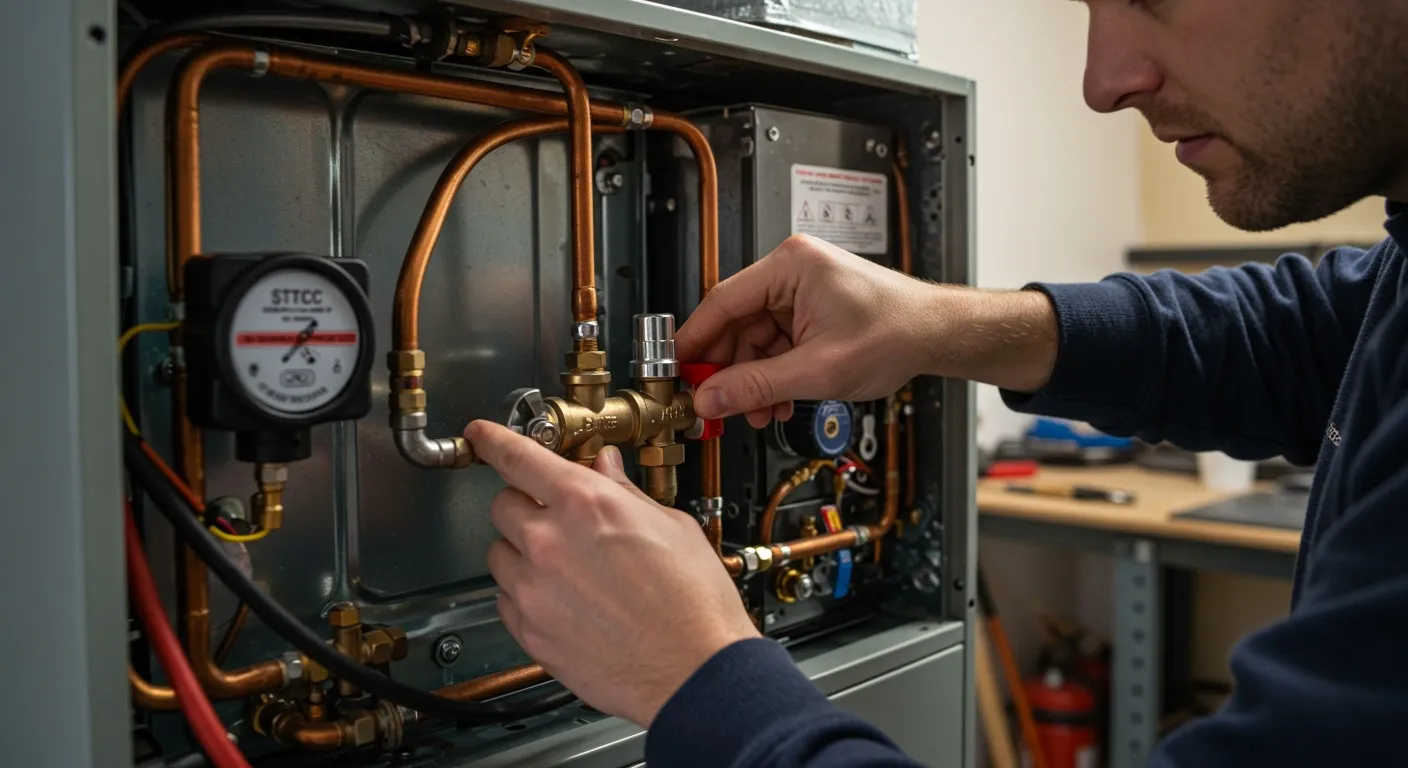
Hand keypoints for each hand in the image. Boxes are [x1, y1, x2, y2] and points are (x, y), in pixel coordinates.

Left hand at [466, 421, 760, 727]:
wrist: (696, 672)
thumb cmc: (694, 604)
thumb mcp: (672, 526)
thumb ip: (625, 492)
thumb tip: (606, 469)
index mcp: (587, 503)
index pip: (518, 456)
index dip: (492, 440)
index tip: (481, 436)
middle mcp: (550, 542)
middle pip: (501, 504)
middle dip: (524, 503)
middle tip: (555, 516)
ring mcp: (534, 590)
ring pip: (498, 554)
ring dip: (521, 552)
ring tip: (565, 567)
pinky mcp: (530, 632)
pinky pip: (505, 599)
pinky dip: (523, 594)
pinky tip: (562, 599)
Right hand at [676, 234, 940, 426]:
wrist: (938, 335)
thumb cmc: (897, 332)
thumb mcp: (818, 370)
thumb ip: (757, 386)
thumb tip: (711, 398)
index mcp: (790, 266)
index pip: (722, 302)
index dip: (695, 342)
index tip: (677, 371)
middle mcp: (791, 272)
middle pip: (736, 325)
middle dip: (729, 371)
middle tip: (715, 404)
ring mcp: (800, 291)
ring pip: (754, 340)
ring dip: (753, 380)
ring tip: (758, 412)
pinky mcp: (809, 311)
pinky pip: (775, 345)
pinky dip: (772, 375)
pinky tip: (777, 401)